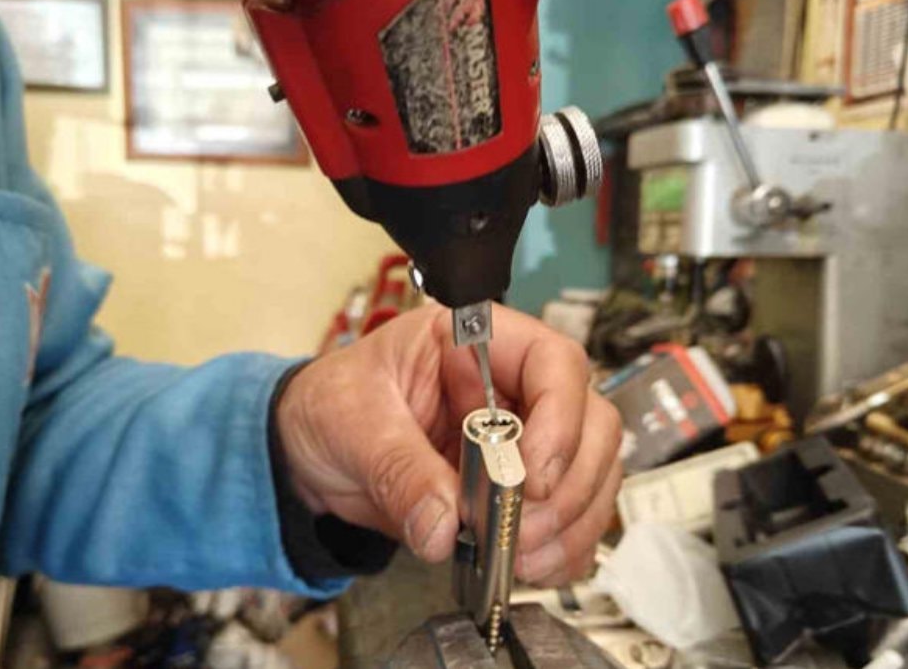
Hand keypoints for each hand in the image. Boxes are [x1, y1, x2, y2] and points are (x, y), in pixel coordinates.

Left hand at [276, 303, 621, 585]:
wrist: (313, 451)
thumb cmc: (334, 406)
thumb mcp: (353, 425)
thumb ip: (400, 470)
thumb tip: (443, 524)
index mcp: (477, 342)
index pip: (553, 362)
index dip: (559, 419)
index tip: (531, 477)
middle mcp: (516, 387)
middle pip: (591, 424)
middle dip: (566, 485)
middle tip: (521, 526)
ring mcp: (527, 440)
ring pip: (594, 474)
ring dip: (569, 523)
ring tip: (519, 555)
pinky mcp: (522, 490)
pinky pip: (571, 519)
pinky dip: (563, 549)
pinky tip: (529, 565)